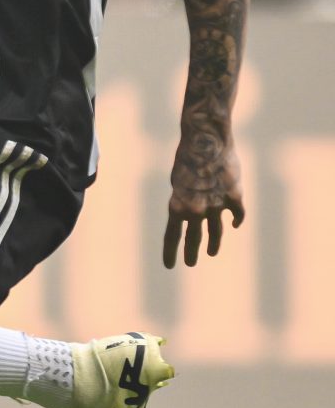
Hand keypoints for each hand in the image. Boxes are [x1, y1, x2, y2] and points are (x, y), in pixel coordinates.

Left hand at [162, 127, 244, 269]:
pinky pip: (238, 214)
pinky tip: (235, 224)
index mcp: (177, 206)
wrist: (206, 141)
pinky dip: (237, 219)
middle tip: (191, 263)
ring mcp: (216, 205)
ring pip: (216, 232)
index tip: (170, 266)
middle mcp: (196, 210)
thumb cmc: (188, 157)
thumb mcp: (178, 181)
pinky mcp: (235, 197)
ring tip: (211, 253)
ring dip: (213, 244)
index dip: (171, 252)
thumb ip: (184, 199)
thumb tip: (191, 213)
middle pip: (194, 238)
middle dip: (192, 253)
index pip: (172, 236)